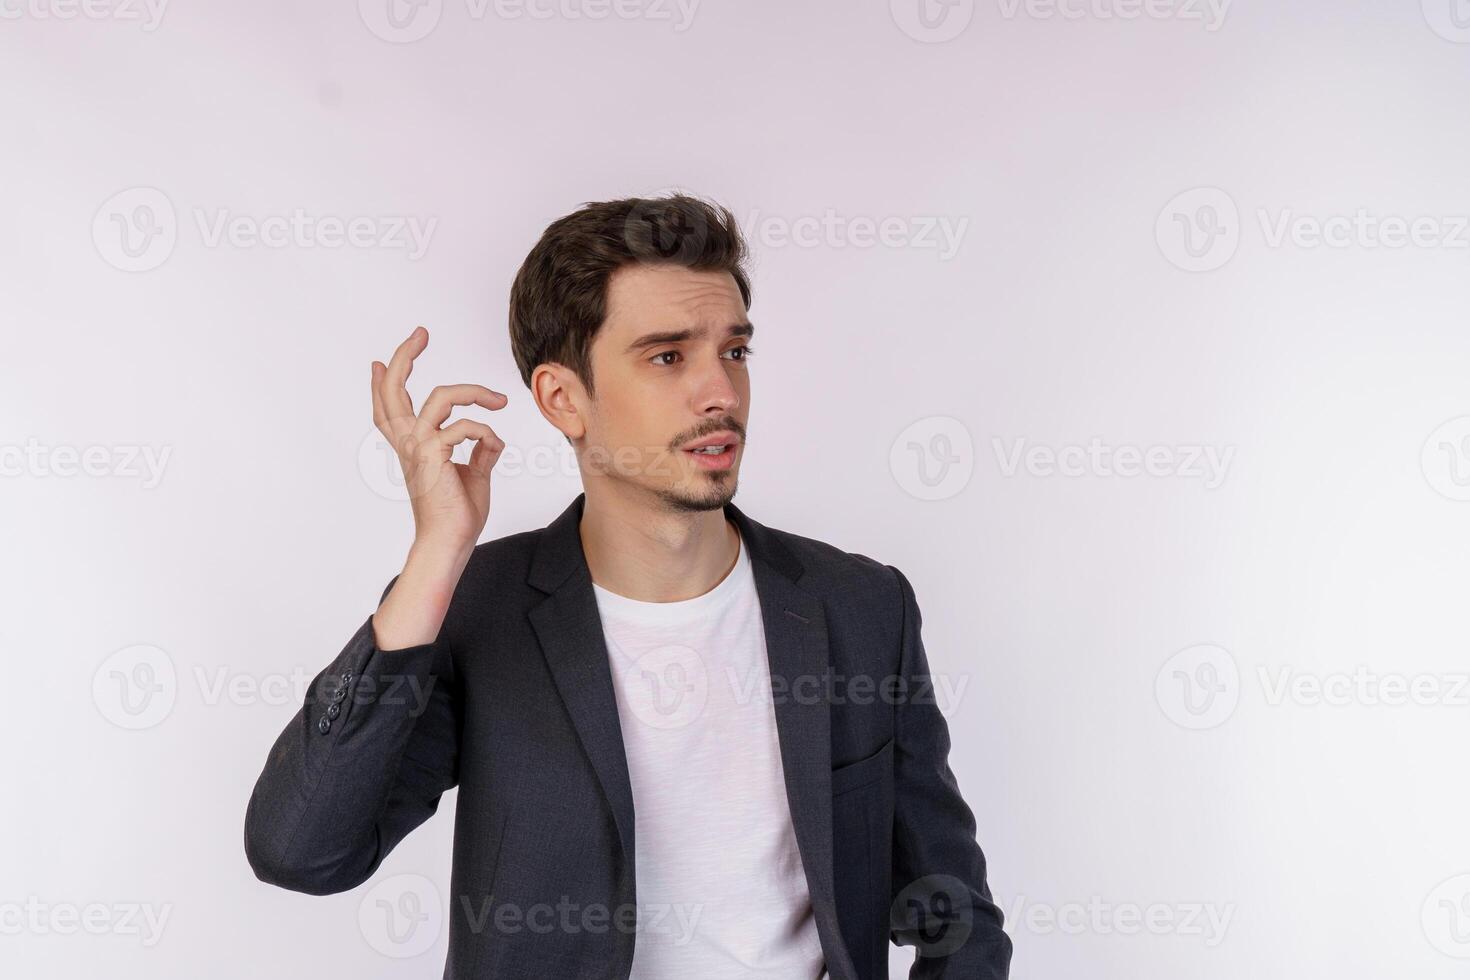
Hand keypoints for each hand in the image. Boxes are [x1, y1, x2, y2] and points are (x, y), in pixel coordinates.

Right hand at [371, 325, 507, 556]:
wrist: (451, 543)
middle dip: (405, 357)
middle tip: (420, 334)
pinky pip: (465, 428)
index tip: (383, 361)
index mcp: (413, 447)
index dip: (383, 383)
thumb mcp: (474, 474)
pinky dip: (486, 433)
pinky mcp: (434, 455)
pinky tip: (494, 447)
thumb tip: (492, 438)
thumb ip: (479, 451)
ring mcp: (418, 448)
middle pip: (393, 391)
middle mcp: (409, 443)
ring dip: (473, 392)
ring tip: (497, 400)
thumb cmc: (458, 514)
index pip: (389, 408)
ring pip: (440, 397)